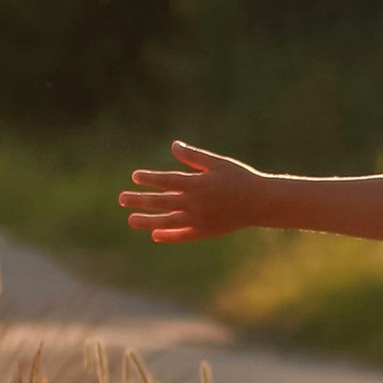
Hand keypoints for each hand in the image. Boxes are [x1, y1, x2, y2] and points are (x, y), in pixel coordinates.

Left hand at [118, 143, 269, 242]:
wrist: (260, 203)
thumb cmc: (240, 179)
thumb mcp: (217, 163)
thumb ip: (194, 157)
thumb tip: (174, 146)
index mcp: (196, 183)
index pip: (166, 181)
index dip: (149, 179)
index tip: (136, 177)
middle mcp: (194, 203)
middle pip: (161, 202)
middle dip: (139, 200)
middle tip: (122, 199)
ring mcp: (199, 219)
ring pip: (167, 221)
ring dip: (147, 221)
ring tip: (130, 220)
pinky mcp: (205, 231)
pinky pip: (183, 235)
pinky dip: (169, 236)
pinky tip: (155, 235)